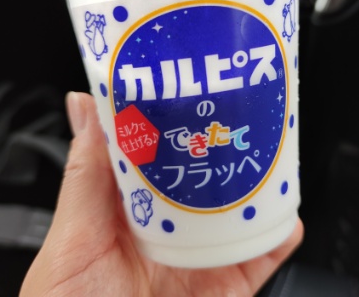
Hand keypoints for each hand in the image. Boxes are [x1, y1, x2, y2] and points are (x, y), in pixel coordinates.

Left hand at [20, 92, 302, 296]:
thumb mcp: (72, 241)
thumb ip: (84, 176)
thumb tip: (83, 104)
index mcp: (128, 210)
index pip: (156, 152)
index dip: (174, 117)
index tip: (190, 82)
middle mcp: (168, 228)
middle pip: (205, 176)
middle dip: (225, 142)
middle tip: (244, 104)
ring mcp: (200, 258)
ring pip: (238, 209)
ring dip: (259, 180)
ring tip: (272, 147)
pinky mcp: (227, 285)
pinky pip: (262, 255)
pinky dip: (279, 232)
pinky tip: (287, 212)